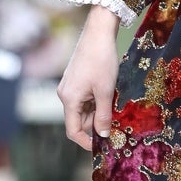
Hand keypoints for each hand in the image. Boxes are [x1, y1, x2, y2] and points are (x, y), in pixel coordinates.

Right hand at [59, 5, 120, 150]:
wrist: (98, 33)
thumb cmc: (101, 61)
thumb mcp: (106, 91)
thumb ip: (104, 115)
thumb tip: (103, 135)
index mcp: (69, 99)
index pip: (73, 130)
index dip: (86, 142)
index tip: (101, 147)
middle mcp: (65, 95)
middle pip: (79, 120)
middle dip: (96, 123)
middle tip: (116, 122)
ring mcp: (69, 87)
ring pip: (84, 109)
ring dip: (98, 111)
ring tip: (113, 102)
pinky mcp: (75, 80)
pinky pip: (85, 98)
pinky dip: (96, 101)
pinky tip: (108, 93)